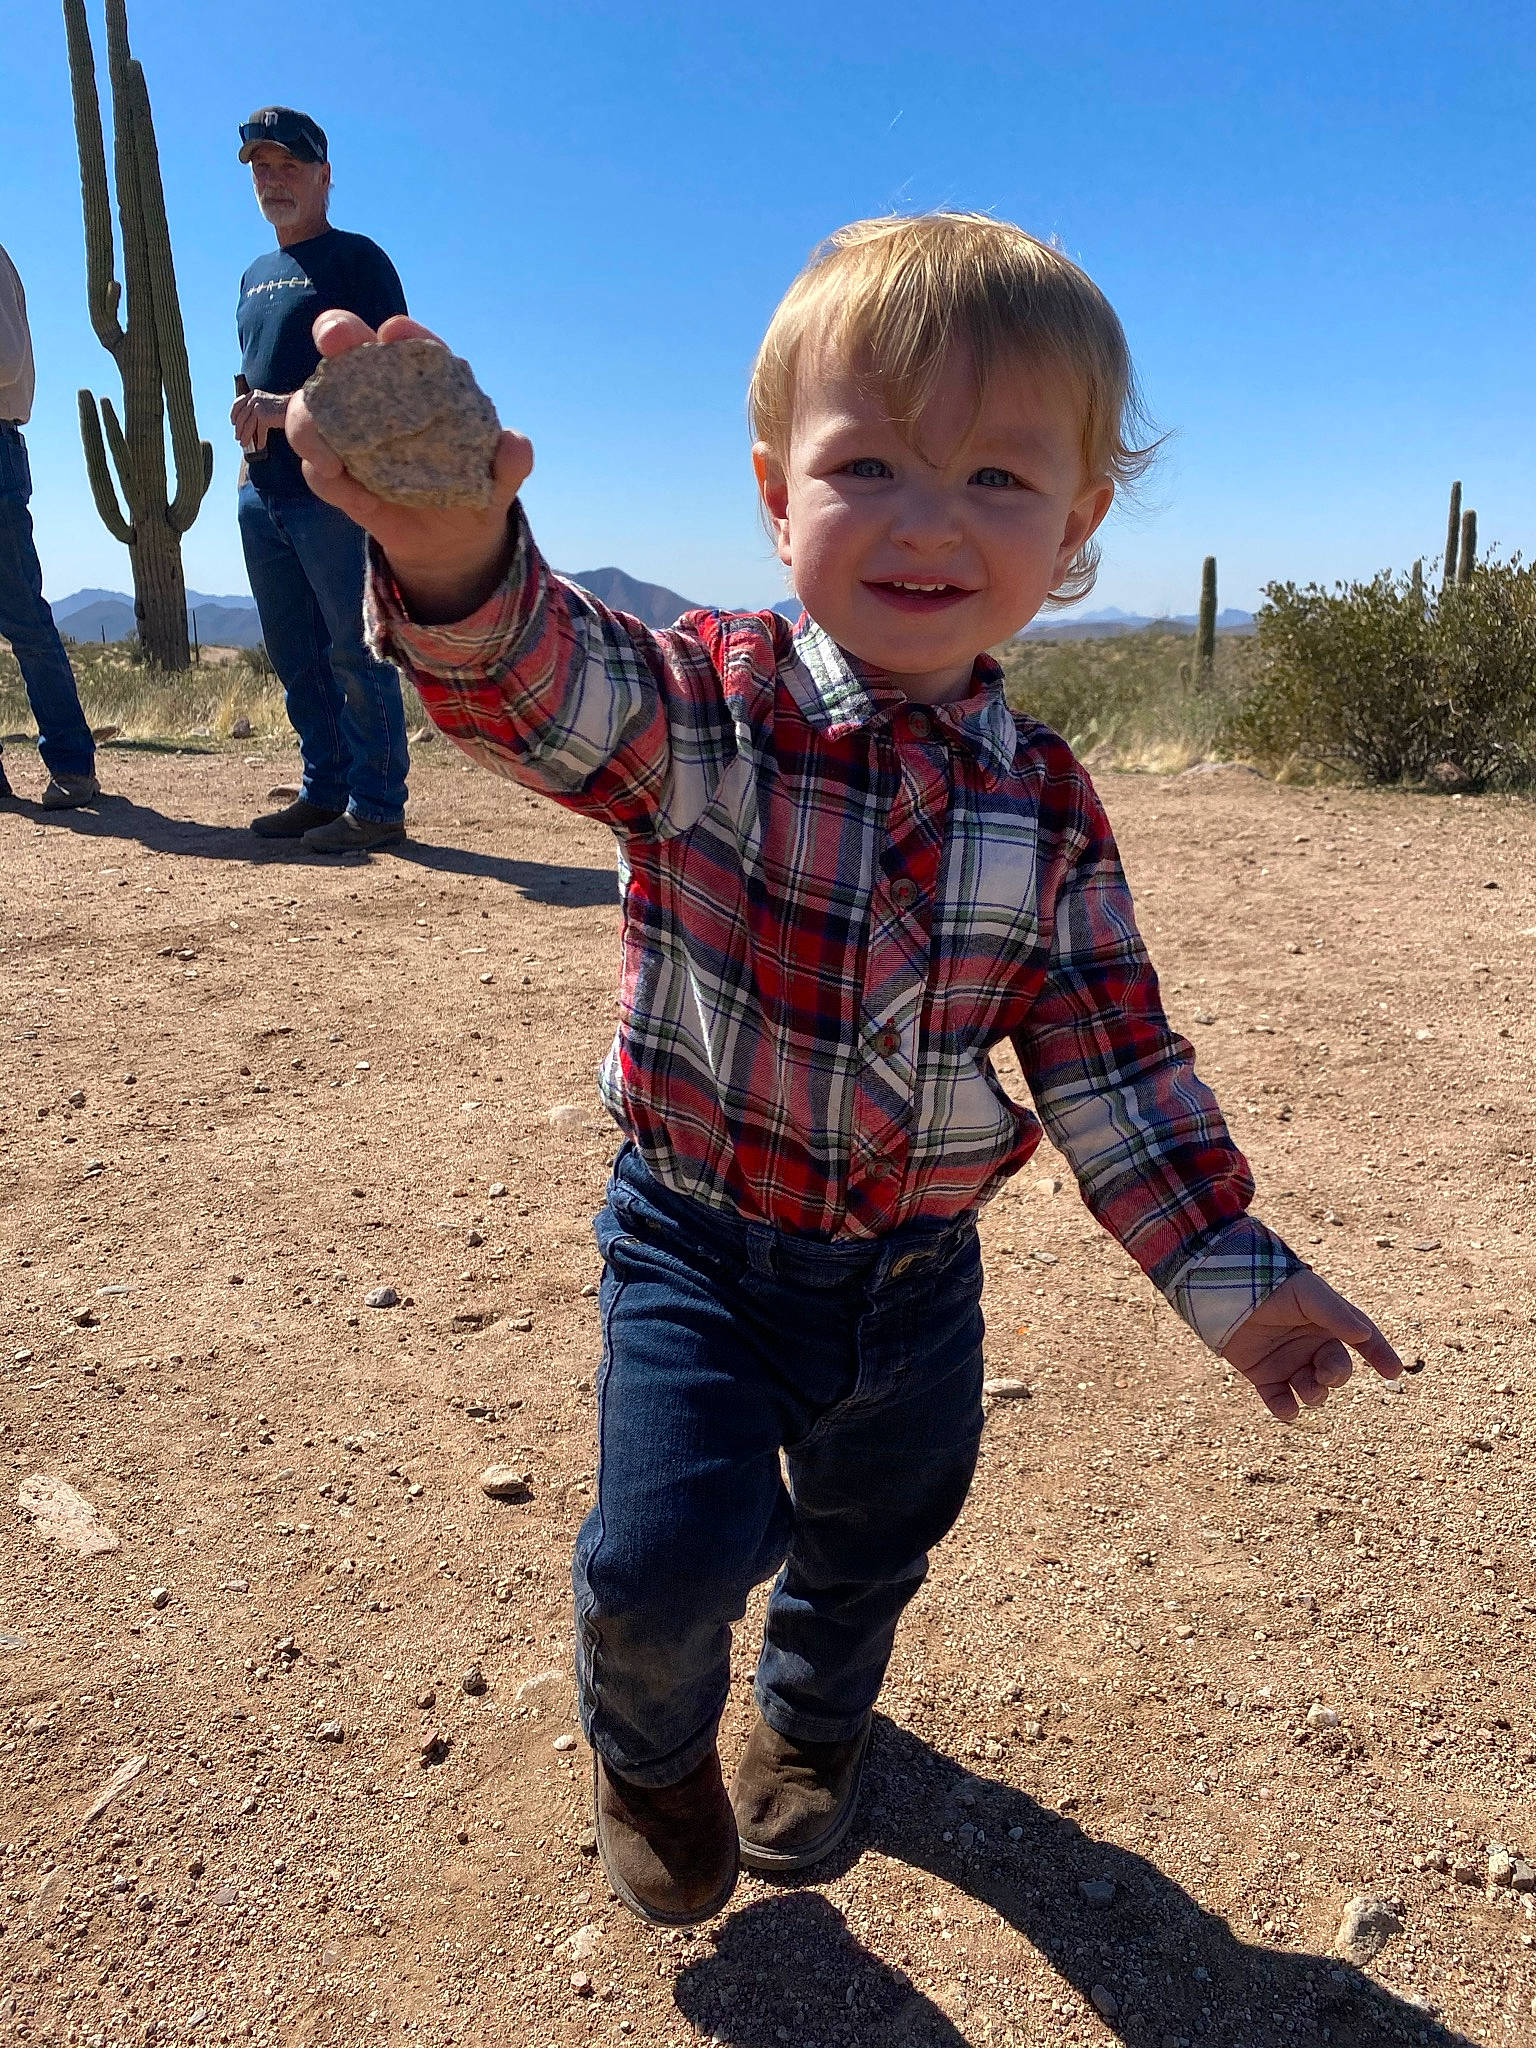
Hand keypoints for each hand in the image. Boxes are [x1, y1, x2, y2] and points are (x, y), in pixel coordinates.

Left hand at [229, 389, 289, 452]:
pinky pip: (259, 431)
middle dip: (239, 429)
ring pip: (248, 425)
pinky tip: (260, 446)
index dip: (234, 414)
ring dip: (246, 436)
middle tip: (238, 438)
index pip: (238, 404)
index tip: (233, 422)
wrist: (296, 408)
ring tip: (244, 444)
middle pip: (242, 417)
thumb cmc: (283, 409)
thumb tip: (247, 425)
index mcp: (254, 394)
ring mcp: (258, 407)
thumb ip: (256, 409)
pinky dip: (260, 440)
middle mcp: (254, 398)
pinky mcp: (264, 416)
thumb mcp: (266, 405)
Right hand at [284, 311, 530, 623]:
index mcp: (424, 384)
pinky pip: (316, 469)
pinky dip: (323, 477)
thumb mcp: (500, 480)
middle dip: (335, 332)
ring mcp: (349, 431)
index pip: (412, 345)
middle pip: (347, 347)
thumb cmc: (475, 491)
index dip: (402, 335)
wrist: (451, 541)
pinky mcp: (336, 473)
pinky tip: (347, 493)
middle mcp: (379, 395)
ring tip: (330, 460)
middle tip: (333, 341)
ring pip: (312, 405)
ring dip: (310, 421)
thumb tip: (515, 444)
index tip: (394, 334)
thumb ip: (510, 462)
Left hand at [1221, 1269, 1401, 1423]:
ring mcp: (1288, 1362)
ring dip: (1314, 1393)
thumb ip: (1335, 1313)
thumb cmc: (1270, 1285)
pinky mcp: (1262, 1376)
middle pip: (1337, 1370)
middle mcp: (1311, 1344)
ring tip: (1305, 1386)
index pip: (1362, 1340)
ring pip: (1313, 1390)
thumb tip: (1364, 1335)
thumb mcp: (1307, 1294)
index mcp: (1328, 1322)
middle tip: (1324, 1373)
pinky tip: (1286, 1409)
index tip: (1394, 1372)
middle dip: (1336, 1376)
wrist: (1223, 1291)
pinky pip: (1280, 1402)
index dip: (1380, 1354)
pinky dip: (1285, 1410)